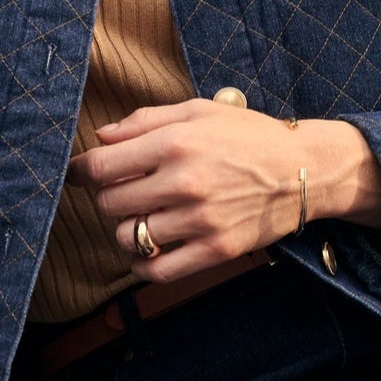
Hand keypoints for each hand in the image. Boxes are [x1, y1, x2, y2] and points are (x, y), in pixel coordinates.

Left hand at [66, 99, 380, 284]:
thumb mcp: (198, 111)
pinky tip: (146, 248)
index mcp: (176, 142)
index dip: (78, 172)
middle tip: (124, 191)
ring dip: (125, 229)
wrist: (306, 169)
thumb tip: (100, 137)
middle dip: (107, 198)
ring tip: (142, 216)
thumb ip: (144, 121)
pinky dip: (141, 263)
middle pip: (109, 203)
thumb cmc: (248, 135)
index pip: (101, 166)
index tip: (75, 174)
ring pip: (127, 237)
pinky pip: (156, 269)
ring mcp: (200, 220)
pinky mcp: (216, 250)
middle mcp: (184, 182)